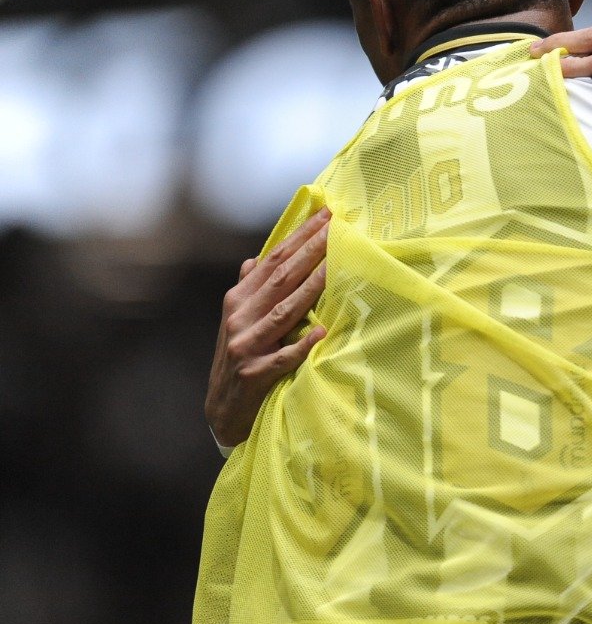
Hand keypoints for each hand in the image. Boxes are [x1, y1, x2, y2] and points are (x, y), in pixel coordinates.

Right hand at [205, 209, 329, 447]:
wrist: (223, 409)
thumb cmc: (238, 358)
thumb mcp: (237, 321)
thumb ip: (248, 290)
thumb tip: (255, 259)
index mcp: (238, 300)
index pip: (273, 261)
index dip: (299, 237)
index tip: (325, 215)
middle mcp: (240, 318)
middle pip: (280, 278)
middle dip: (310, 250)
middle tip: (336, 227)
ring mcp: (246, 345)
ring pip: (284, 312)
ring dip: (311, 287)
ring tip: (335, 266)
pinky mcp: (254, 374)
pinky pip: (283, 356)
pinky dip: (301, 344)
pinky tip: (321, 332)